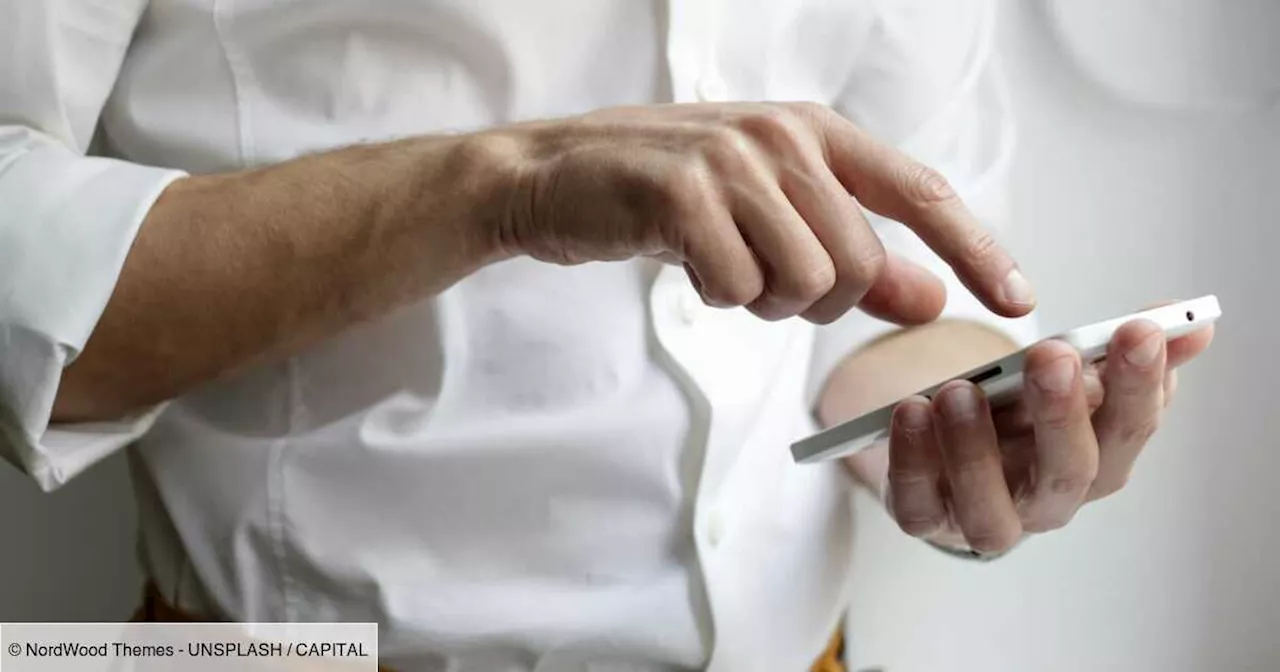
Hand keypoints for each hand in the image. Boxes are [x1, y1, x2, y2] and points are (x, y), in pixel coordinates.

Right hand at [486, 102, 1034, 324]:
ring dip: (763, 301)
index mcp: (814, 132)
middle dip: (817, 300)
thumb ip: (853, 254)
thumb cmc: (665, 196)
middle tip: (761, 281)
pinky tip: (685, 262)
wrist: (553, 176)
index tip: (1018, 300)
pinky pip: (738, 288)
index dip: (976, 249)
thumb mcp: (768, 215)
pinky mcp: (683, 194)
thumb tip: (929, 298)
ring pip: (804, 281)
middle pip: (857, 262)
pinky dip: (716, 297)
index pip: (921, 193)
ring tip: (720, 266)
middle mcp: (783, 136)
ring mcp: (732, 161)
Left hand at [849, 313, 1213, 553]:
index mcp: (1097, 460)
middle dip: (1063, 413)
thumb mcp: (1070, 376)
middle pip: (1068, 472)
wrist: (951, 451)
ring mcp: (986, 517)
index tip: (1138, 329)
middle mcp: (1049, 500)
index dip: (1139, 384)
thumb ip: (1121, 350)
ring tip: (960, 391)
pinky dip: (912, 461)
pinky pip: (918, 505)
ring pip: (990, 508)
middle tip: (1052, 356)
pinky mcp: (926, 518)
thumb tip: (1190, 320)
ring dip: (975, 449)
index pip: (1130, 428)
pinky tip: (910, 412)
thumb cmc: (1020, 415)